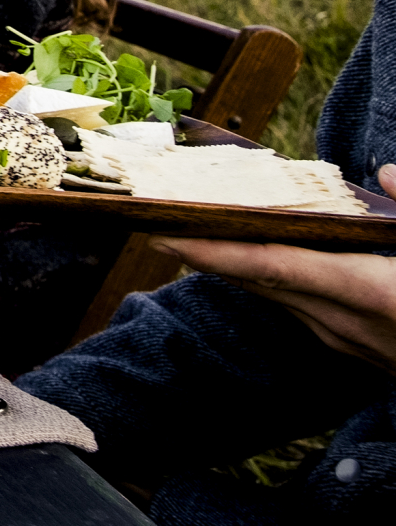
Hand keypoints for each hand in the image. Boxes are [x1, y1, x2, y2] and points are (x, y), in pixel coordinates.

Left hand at [151, 166, 395, 373]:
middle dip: (204, 250)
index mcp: (368, 294)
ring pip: (273, 296)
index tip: (162, 232)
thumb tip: (388, 175)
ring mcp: (347, 342)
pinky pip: (295, 308)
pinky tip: (256, 257)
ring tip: (190, 226)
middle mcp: (345, 323)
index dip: (216, 248)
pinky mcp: (355, 351)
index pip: (274, 266)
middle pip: (259, 280)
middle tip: (152, 215)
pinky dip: (267, 279)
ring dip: (231, 264)